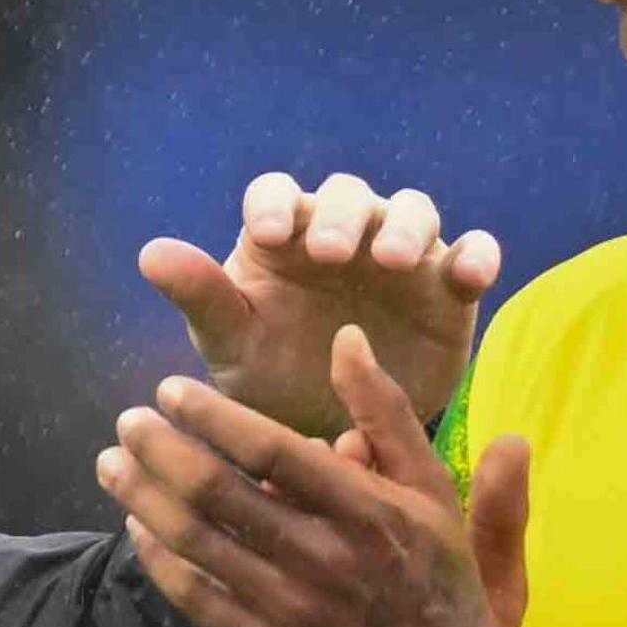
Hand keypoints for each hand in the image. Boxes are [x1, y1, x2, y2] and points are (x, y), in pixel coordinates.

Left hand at [97, 324, 534, 626]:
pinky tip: (137, 529)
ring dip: (143, 498)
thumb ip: (387, 414)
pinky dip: (160, 561)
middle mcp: (324, 558)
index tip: (170, 390)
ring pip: (197, 544)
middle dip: (159, 449)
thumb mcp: (433, 492)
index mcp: (366, 510)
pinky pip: (198, 601)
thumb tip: (347, 340)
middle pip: (217, 492)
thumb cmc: (440, 583)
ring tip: (111, 463)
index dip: (211, 414)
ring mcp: (292, 612)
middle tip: (127, 420)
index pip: (270, 448)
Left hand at [143, 172, 499, 436]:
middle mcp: (344, 232)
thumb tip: (149, 254)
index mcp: (283, 236)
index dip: (273, 206)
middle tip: (330, 253)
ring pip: (414, 212)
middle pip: (348, 197)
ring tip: (394, 262)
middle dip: (340, 217)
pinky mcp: (448, 288)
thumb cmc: (273, 374)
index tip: (266, 237)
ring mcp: (402, 255)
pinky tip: (470, 276)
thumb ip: (200, 296)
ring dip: (407, 228)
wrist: (336, 431)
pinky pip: (471, 255)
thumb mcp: (231, 343)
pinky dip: (476, 256)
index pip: (276, 195)